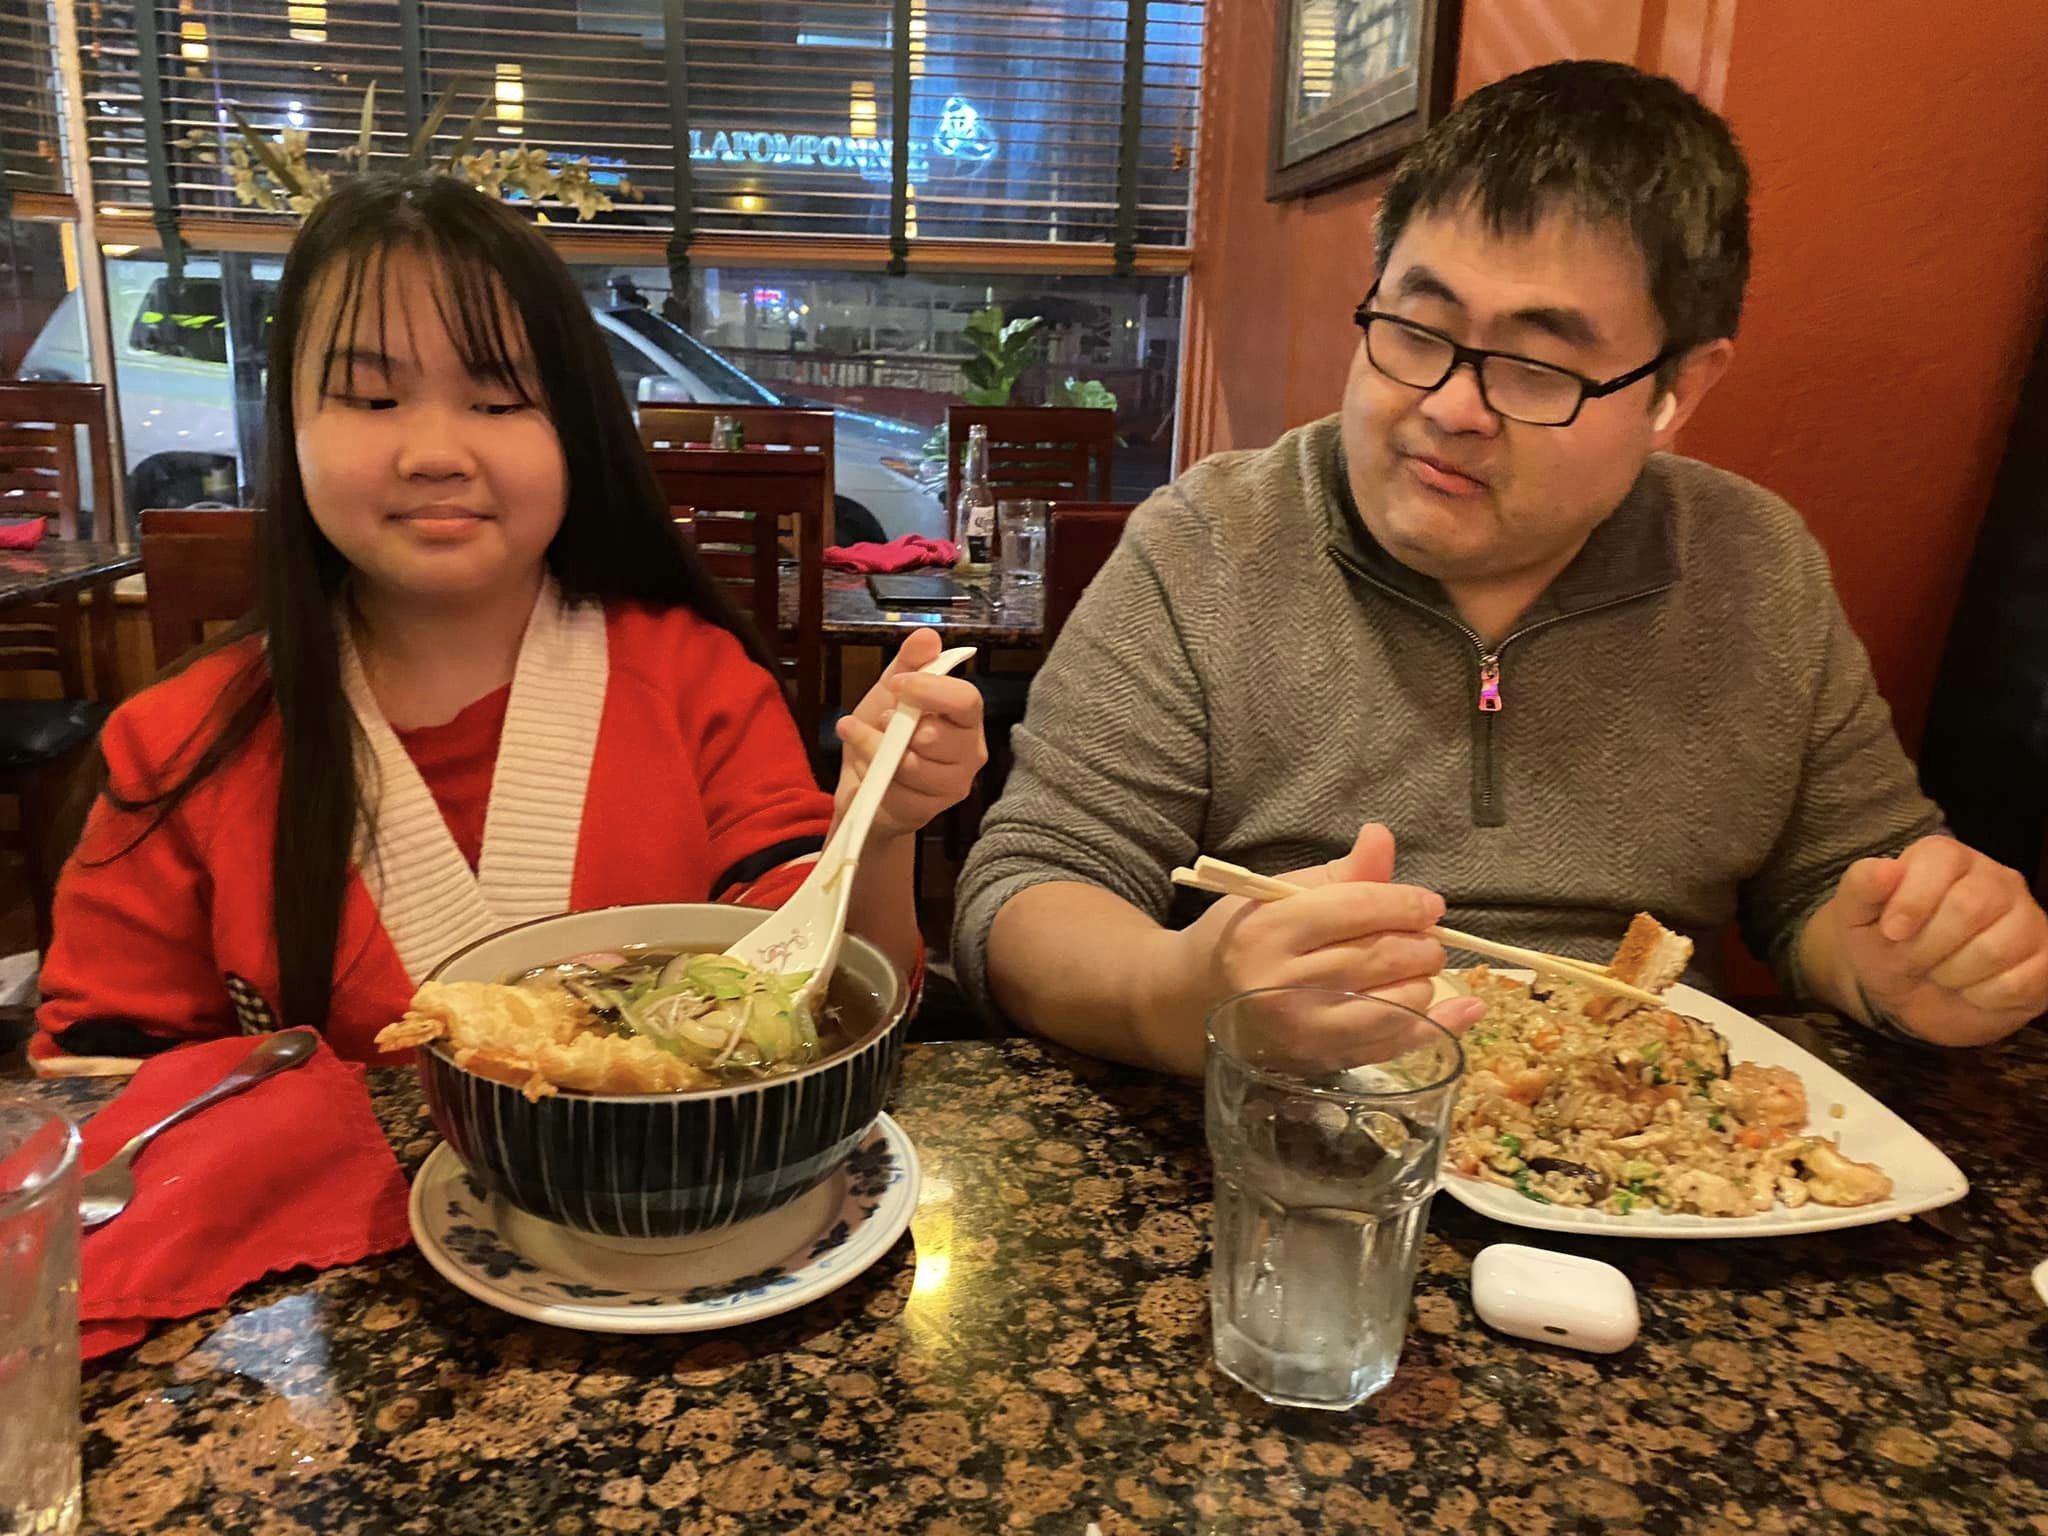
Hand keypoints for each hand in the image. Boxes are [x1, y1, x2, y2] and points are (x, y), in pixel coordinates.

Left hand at [834, 627, 986, 841]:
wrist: (863, 785)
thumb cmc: (885, 734)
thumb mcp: (892, 692)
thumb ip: (910, 664)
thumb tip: (927, 635)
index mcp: (965, 719)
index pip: (967, 701)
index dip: (930, 690)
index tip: (897, 683)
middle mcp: (968, 754)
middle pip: (942, 737)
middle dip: (902, 726)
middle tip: (881, 719)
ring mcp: (950, 786)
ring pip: (914, 766)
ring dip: (876, 749)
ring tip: (860, 739)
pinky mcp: (927, 811)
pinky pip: (897, 791)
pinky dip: (872, 774)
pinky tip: (864, 768)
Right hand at [1173, 822, 1483, 1038]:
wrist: (1193, 1001)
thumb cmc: (1243, 937)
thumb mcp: (1277, 894)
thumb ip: (1338, 873)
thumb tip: (1382, 837)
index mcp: (1268, 931)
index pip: (1355, 910)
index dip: (1403, 903)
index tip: (1428, 904)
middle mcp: (1282, 986)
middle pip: (1380, 958)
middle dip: (1420, 943)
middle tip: (1428, 935)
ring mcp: (1303, 1033)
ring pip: (1395, 1003)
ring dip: (1424, 981)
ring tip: (1417, 965)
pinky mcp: (1321, 1064)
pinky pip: (1393, 1046)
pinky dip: (1438, 1025)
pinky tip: (1466, 1008)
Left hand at [1820, 835, 2047, 1044]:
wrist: (1912, 994)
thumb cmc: (1886, 945)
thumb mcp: (1856, 918)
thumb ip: (1862, 887)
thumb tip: (1885, 868)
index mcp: (1947, 858)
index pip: (1941, 859)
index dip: (1912, 901)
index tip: (1891, 931)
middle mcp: (1996, 879)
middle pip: (1970, 906)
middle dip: (1928, 946)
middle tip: (1912, 960)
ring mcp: (2028, 918)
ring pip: (1996, 948)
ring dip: (1953, 975)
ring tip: (1941, 973)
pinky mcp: (2046, 959)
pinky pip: (2020, 982)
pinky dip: (1983, 996)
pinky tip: (1971, 990)